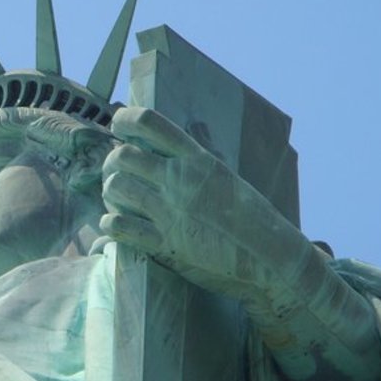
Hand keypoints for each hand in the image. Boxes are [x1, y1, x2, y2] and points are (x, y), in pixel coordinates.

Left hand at [101, 106, 308, 299]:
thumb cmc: (251, 216)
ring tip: (118, 200)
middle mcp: (180, 180)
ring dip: (110, 193)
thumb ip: (206, 149)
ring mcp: (170, 212)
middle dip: (112, 163)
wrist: (271, 259)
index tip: (118, 127)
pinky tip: (116, 225)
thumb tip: (195, 125)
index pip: (150, 123)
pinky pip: (119, 226)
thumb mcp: (228, 175)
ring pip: (115, 187)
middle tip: (118, 174)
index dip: (125, 120)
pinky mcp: (164, 244)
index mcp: (197, 159)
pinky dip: (110, 224)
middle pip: (122, 155)